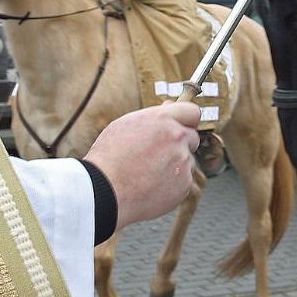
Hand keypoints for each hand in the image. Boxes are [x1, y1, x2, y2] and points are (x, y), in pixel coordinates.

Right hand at [84, 102, 201, 230]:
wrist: (105, 191)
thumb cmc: (109, 157)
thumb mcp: (125, 126)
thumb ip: (154, 116)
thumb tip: (170, 105)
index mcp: (163, 119)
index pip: (192, 112)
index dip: (186, 120)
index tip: (180, 127)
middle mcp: (177, 138)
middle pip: (192, 138)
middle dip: (180, 144)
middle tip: (156, 155)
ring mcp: (183, 162)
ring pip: (186, 161)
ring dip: (174, 166)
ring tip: (147, 174)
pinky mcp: (184, 184)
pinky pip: (183, 181)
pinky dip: (172, 184)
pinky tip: (151, 186)